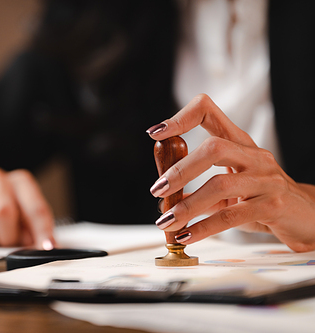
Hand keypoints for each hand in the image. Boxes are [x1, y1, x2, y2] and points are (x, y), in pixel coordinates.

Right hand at [0, 166, 54, 248]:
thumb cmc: (2, 207)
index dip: (41, 230)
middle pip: (4, 212)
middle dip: (8, 236)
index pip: (35, 207)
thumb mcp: (23, 216)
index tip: (45, 247)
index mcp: (21, 182)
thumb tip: (42, 246)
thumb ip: (33, 229)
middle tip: (10, 244)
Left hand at [146, 94, 314, 251]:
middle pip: (213, 148)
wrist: (306, 217)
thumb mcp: (230, 186)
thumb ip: (200, 188)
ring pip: (220, 185)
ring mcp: (266, 179)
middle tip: (158, 189)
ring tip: (166, 220)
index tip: (156, 133)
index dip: (180, 118)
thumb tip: (166, 198)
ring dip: (187, 206)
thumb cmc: (262, 197)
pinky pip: (231, 216)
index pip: (208, 111)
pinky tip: (186, 236)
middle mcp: (253, 155)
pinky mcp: (273, 205)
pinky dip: (203, 228)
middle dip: (181, 170)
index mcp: (239, 143)